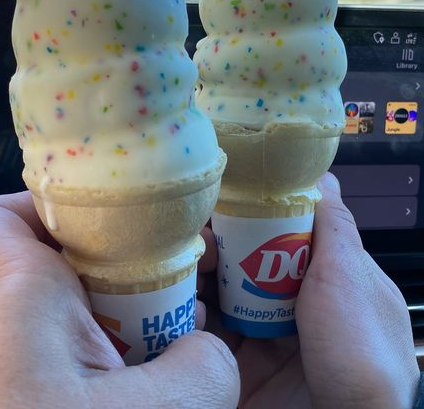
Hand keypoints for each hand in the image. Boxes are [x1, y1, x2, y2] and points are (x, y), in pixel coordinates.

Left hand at [0, 192, 239, 408]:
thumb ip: (202, 367)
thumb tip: (211, 348)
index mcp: (16, 305)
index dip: (34, 204)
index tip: (96, 216)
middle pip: (44, 259)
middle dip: (108, 260)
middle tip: (169, 274)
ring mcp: (4, 371)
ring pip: (59, 311)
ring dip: (117, 315)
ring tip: (175, 331)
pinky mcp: (17, 398)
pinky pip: (62, 357)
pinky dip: (106, 358)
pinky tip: (151, 379)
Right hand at [199, 173, 419, 408]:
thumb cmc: (362, 350)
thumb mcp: (349, 276)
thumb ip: (332, 225)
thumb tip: (323, 175)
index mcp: (322, 280)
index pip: (278, 236)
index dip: (248, 217)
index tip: (220, 202)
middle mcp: (293, 306)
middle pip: (244, 266)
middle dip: (215, 248)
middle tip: (194, 240)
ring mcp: (266, 339)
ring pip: (222, 299)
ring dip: (199, 282)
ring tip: (183, 272)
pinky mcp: (242, 371)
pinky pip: (210, 339)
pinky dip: (196, 321)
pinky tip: (188, 310)